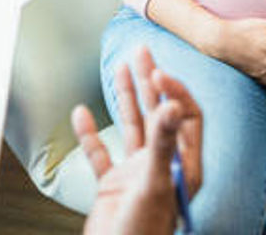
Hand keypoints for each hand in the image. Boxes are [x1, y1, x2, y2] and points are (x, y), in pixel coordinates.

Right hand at [73, 46, 201, 234]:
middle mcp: (161, 164)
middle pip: (157, 113)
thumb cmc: (143, 233)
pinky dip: (90, 133)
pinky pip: (100, 153)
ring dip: (124, 97)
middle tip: (141, 50)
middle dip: (149, 80)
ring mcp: (136, 173)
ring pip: (131, 126)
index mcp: (182, 165)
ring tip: (120, 67)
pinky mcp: (112, 185)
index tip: (157, 72)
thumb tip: (172, 105)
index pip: (184, 117)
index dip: (173, 91)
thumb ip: (163, 143)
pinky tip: (81, 113)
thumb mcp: (154, 184)